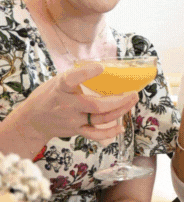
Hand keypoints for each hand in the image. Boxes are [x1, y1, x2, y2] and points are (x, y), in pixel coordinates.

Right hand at [12, 63, 138, 144]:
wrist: (34, 120)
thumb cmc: (49, 96)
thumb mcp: (58, 81)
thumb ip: (77, 76)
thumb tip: (104, 67)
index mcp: (61, 87)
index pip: (72, 79)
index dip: (86, 74)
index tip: (100, 68)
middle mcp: (67, 104)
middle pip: (96, 105)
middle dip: (118, 100)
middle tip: (133, 92)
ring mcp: (72, 120)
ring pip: (100, 119)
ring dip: (120, 111)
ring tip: (132, 101)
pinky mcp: (76, 130)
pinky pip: (95, 134)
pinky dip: (110, 133)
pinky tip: (121, 127)